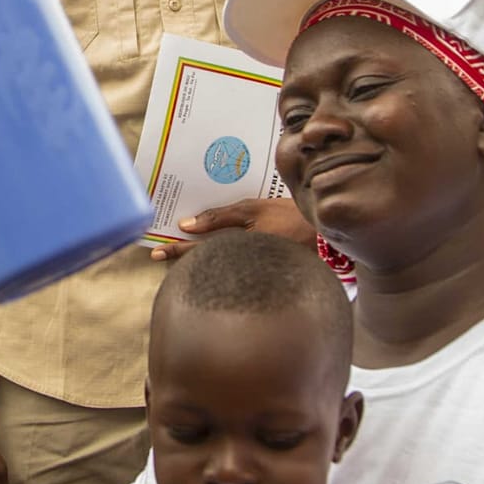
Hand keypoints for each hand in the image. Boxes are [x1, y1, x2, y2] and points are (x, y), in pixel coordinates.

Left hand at [148, 197, 315, 260]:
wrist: (327, 237)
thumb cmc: (291, 219)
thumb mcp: (253, 209)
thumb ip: (219, 217)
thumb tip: (186, 225)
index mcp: (235, 249)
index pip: (197, 253)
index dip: (175, 251)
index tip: (156, 252)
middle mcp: (241, 265)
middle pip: (204, 265)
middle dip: (182, 259)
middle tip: (159, 256)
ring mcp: (252, 273)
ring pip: (218, 268)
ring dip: (200, 262)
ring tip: (182, 255)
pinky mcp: (263, 274)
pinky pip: (235, 267)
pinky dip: (221, 261)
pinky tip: (216, 255)